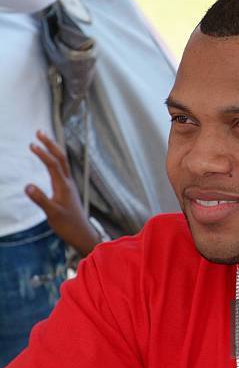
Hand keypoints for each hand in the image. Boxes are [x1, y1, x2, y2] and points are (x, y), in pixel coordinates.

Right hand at [25, 131, 100, 256]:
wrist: (82, 235)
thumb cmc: (68, 226)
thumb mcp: (52, 214)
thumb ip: (40, 200)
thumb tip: (27, 186)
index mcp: (64, 186)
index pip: (53, 164)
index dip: (43, 153)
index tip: (31, 144)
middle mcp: (68, 183)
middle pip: (61, 158)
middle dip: (50, 144)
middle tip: (39, 132)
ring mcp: (69, 187)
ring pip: (63, 163)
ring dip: (54, 150)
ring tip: (44, 141)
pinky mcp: (68, 191)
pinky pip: (62, 170)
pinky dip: (56, 160)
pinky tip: (51, 161)